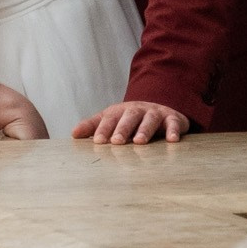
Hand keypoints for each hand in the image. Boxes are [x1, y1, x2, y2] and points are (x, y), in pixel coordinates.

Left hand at [73, 101, 189, 144]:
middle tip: (117, 141)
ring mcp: (155, 113)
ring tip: (140, 142)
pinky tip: (172, 140)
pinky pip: (173, 123)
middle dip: (123, 129)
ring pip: (150, 120)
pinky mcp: (173, 118)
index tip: (98, 141)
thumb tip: (73, 134)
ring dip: (145, 130)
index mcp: (120, 111)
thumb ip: (93, 125)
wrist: (159, 106)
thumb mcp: (112, 118)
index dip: (104, 129)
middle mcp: (137, 110)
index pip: (110, 119)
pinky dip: (173, 130)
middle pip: (129, 117)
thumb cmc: (130, 118)